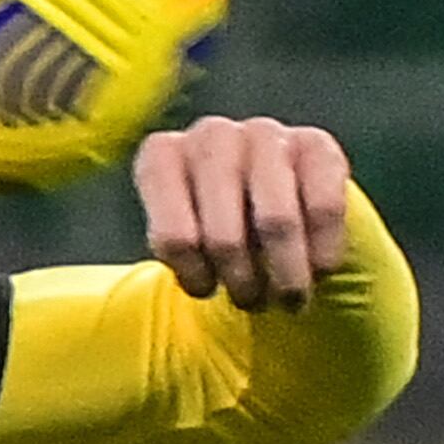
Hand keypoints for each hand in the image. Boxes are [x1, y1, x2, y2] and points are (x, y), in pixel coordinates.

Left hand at [133, 115, 350, 309]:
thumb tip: (119, 308)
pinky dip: (321, 253)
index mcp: (161, 157)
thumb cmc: (217, 235)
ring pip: (276, 221)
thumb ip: (162, 262)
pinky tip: (319, 270)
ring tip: (288, 300)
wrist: (281, 218)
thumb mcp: (178, 247)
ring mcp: (265, 134)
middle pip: (223, 234)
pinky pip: (323, 208)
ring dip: (285, 275)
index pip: (172, 236)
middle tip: (251, 304)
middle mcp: (209, 135)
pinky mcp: (318, 145)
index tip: (205, 292)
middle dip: (241, 282)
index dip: (193, 276)